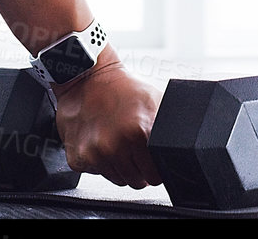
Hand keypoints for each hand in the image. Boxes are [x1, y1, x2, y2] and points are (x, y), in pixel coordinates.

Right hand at [51, 57, 164, 188]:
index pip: (155, 176)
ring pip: (117, 180)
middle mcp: (113, 146)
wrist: (85, 77)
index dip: (156, 168)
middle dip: (139, 168)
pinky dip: (100, 162)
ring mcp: (93, 154)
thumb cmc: (121, 88)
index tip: (151, 158)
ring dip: (119, 166)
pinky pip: (97, 173)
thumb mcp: (154, 100)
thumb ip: (169, 128)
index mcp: (137, 133)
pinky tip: (100, 142)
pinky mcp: (77, 158)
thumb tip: (180, 149)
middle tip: (134, 147)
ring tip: (117, 141)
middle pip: (137, 181)